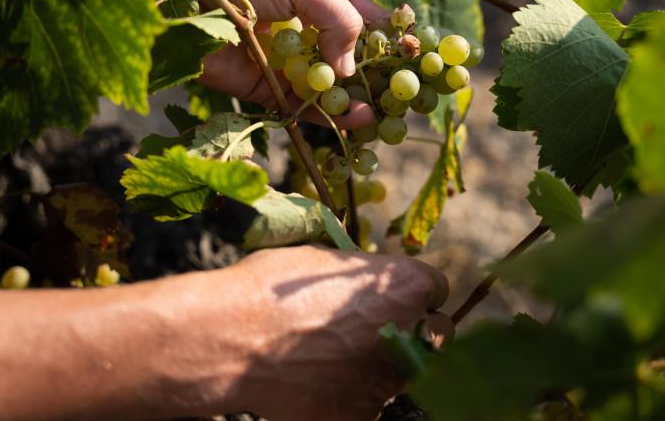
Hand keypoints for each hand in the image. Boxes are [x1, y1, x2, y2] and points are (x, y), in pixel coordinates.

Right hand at [170, 246, 451, 420]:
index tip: (389, 296)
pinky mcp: (361, 416)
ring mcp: (388, 382)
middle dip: (410, 330)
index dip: (410, 291)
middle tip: (371, 329)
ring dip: (378, 364)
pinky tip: (314, 384)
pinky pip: (366, 405)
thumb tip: (366, 282)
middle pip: (432, 334)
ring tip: (329, 356)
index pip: (435, 288)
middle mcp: (410, 335)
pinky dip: (347, 397)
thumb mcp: (322, 260)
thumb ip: (359, 274)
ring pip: (400, 372)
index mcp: (408, 286)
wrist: (229, 339)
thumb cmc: (270, 288)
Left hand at [197, 0, 383, 128]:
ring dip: (355, 102)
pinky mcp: (265, 89)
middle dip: (375, 78)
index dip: (387, 36)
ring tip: (375, 113)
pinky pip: (302, 108)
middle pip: (350, 59)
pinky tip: (351, 120)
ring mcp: (287, 63)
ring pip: (330, 89)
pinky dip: (326, 117)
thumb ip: (338, 17)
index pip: (362, 18)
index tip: (413, 55)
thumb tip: (350, 67)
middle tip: (400, 97)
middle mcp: (306, 32)